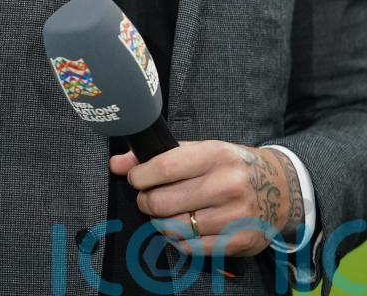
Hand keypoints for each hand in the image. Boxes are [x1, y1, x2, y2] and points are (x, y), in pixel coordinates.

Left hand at [109, 140, 304, 257]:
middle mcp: (226, 185)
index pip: (164, 167)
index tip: (134, 178)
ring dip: (161, 222)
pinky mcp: (238, 241)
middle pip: (164, 202)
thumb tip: (118, 163)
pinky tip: (180, 228)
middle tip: (147, 199)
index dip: (140, 175)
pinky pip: (191, 247)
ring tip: (164, 213)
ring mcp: (234, 216)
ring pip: (175, 228)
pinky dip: (177, 240)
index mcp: (216, 155)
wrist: (280, 187)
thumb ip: (162, 155)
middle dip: (146, 202)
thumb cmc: (231, 165)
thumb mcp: (202, 150)